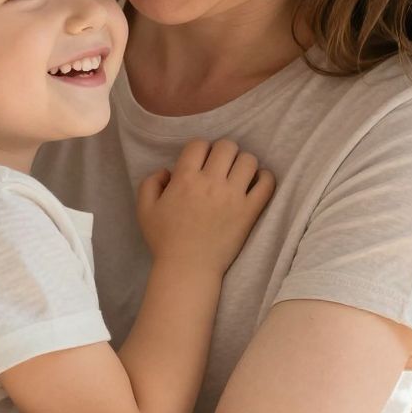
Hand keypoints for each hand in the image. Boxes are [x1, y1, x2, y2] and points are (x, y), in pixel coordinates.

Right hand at [136, 138, 275, 276]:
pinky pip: (267, 184)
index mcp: (185, 179)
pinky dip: (265, 178)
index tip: (201, 161)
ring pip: (249, 160)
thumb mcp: (144, 210)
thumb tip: (167, 171)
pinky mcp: (249, 211)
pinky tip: (256, 183)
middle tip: (222, 166)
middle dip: (224, 151)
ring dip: (243, 163)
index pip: (199, 144)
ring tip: (239, 175)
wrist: (188, 268)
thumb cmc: (165, 240)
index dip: (201, 149)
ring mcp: (233, 196)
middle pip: (227, 146)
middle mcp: (211, 183)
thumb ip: (150, 183)